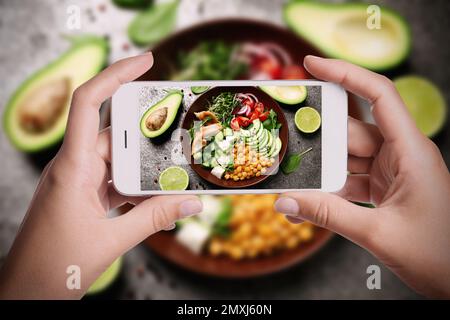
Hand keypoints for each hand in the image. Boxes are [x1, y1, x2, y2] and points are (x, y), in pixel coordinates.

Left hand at [0, 53, 202, 298]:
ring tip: (176, 166)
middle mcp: (74, 167)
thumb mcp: (111, 241)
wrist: (27, 292)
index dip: (115, 75)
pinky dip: (138, 185)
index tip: (145, 61)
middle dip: (147, 130)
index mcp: (72, 168)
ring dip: (145, 164)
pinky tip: (159, 194)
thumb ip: (154, 218)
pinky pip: (116, 180)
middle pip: (113, 132)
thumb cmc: (55, 266)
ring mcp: (79, 182)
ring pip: (118, 159)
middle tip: (180, 125)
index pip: (88, 104)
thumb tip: (192, 203)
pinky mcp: (85, 196)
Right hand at [275, 56, 449, 297]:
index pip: (378, 95)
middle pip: (353, 130)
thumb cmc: (438, 255)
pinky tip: (309, 196)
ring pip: (348, 156)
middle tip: (286, 131)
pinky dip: (330, 186)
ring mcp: (392, 171)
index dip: (345, 73)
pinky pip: (350, 178)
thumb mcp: (378, 233)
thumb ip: (328, 215)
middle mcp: (401, 154)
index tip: (312, 65)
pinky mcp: (384, 188)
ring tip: (291, 171)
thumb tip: (285, 203)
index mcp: (411, 152)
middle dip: (319, 134)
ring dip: (321, 166)